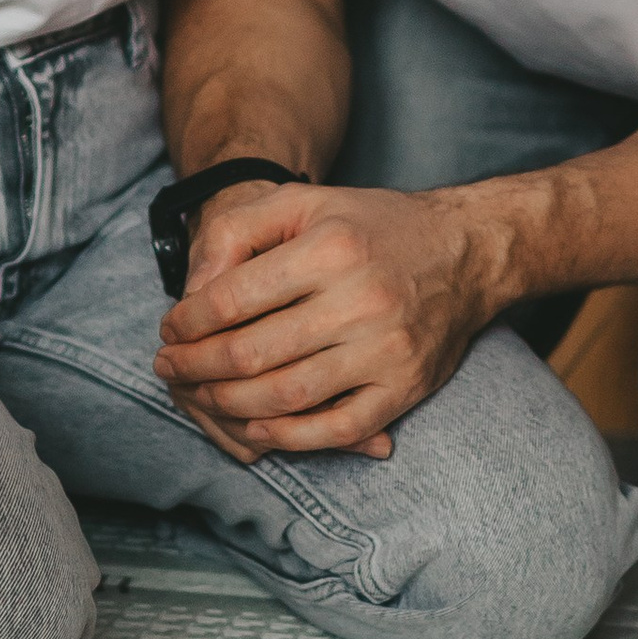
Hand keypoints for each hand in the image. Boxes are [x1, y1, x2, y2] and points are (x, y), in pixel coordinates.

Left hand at [155, 177, 501, 460]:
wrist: (467, 252)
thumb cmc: (372, 227)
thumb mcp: (304, 202)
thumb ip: (237, 231)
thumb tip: (193, 293)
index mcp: (331, 248)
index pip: (232, 299)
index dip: (187, 322)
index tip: (170, 330)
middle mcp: (361, 300)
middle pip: (251, 353)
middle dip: (195, 367)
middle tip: (169, 368)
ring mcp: (386, 350)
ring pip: (286, 395)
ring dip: (227, 404)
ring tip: (200, 395)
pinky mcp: (405, 388)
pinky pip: (337, 429)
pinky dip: (288, 436)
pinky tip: (255, 425)